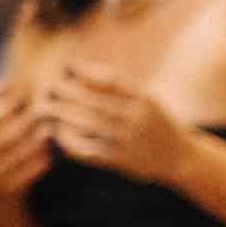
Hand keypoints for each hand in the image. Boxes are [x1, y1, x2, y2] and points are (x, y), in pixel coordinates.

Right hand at [0, 83, 53, 198]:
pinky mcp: (6, 190)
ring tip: (49, 130)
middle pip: (4, 133)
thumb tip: (14, 75)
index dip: (9, 102)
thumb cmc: (2, 152)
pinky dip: (38, 164)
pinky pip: (25, 174)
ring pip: (15, 153)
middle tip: (47, 108)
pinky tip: (51, 156)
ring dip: (34, 141)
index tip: (31, 91)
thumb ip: (2, 106)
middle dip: (26, 120)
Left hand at [37, 62, 189, 184]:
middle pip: (93, 100)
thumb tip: (79, 68)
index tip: (67, 66)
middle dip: (66, 92)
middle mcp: (137, 118)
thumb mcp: (145, 98)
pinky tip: (57, 133)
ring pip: (87, 124)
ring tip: (46, 108)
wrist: (179, 157)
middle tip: (49, 87)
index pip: (110, 79)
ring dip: (62, 115)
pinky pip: (88, 149)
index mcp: (144, 98)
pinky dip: (69, 141)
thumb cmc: (153, 121)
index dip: (85, 70)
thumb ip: (118, 86)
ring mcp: (129, 140)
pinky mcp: (120, 161)